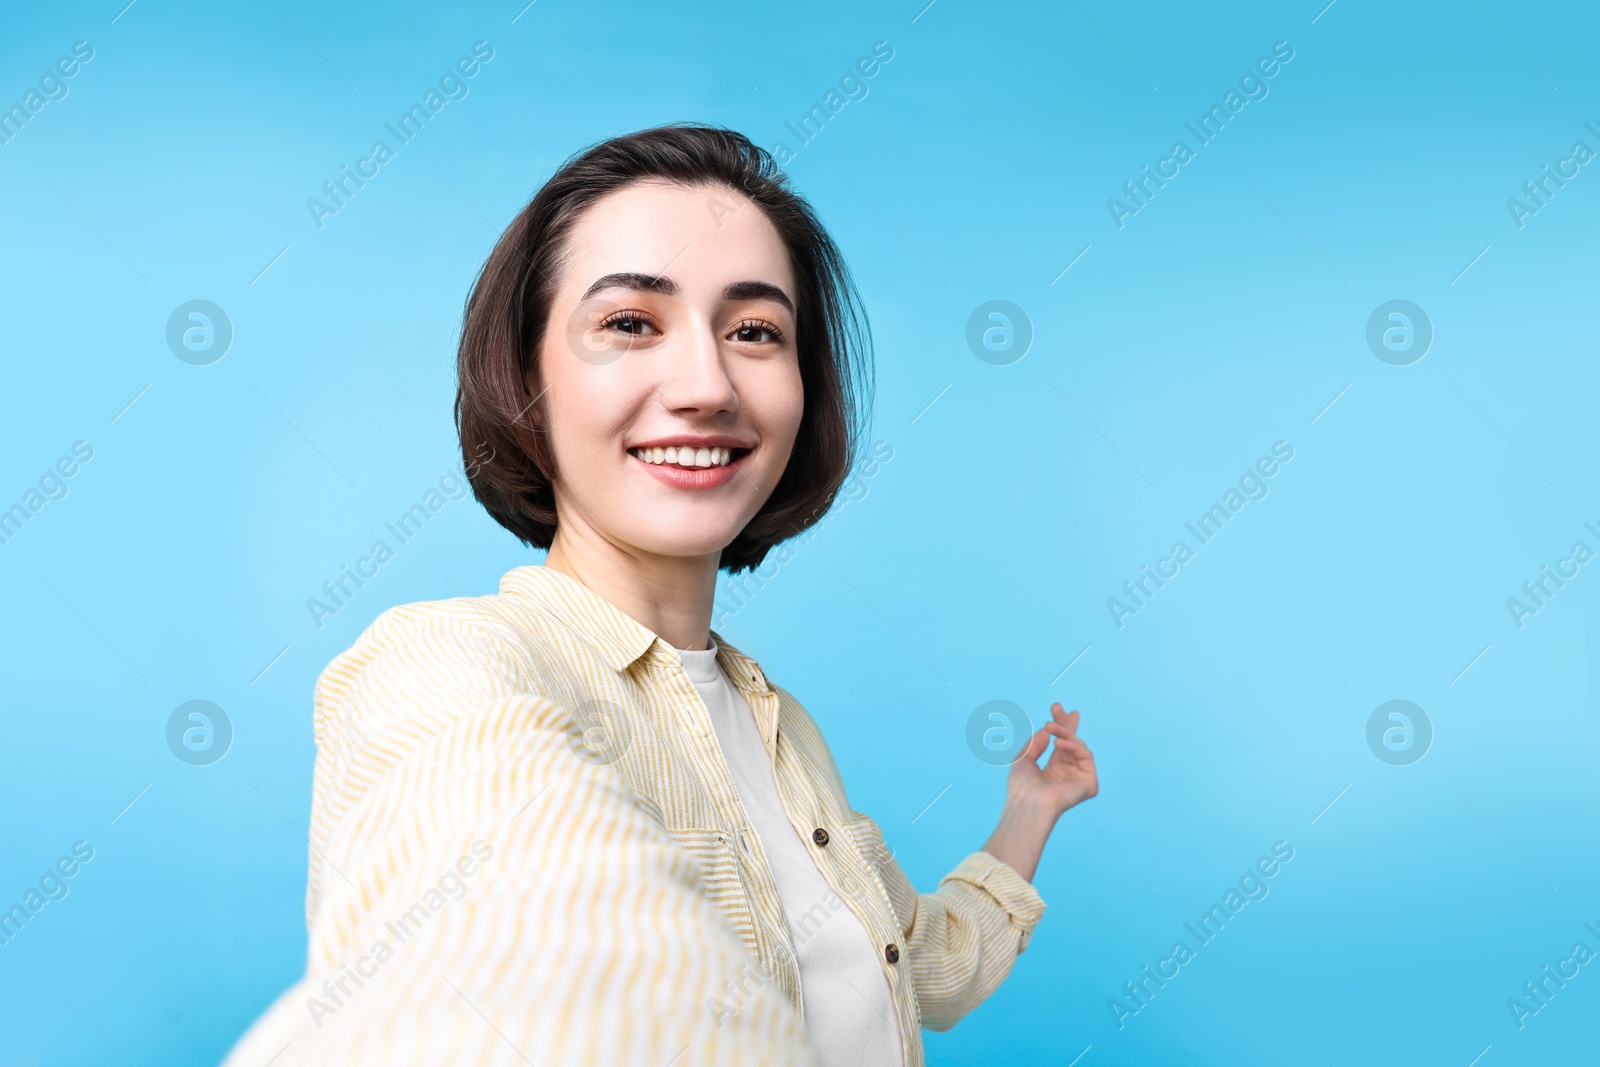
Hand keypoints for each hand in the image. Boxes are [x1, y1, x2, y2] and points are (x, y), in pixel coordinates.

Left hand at [1007, 703, 1097, 820]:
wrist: (1029, 803)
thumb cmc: (1021, 787)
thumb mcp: (1023, 759)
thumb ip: (1036, 743)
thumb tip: (1046, 729)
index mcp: (1053, 771)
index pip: (1061, 745)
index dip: (1060, 726)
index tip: (1055, 708)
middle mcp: (1068, 774)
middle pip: (1073, 743)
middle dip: (1066, 723)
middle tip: (1057, 707)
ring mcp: (1079, 778)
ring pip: (1079, 746)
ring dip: (1064, 732)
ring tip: (1050, 726)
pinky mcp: (1090, 783)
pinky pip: (1087, 756)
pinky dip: (1074, 745)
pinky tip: (1058, 742)